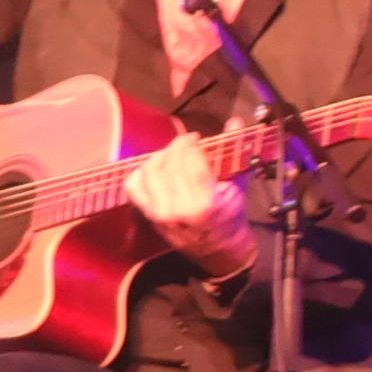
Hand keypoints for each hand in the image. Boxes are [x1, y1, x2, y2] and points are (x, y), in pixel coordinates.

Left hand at [125, 131, 254, 277]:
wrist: (218, 250)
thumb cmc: (231, 217)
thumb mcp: (237, 185)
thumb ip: (234, 152)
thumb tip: (235, 120)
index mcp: (204, 203)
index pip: (189, 160)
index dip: (191, 144)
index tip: (197, 138)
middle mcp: (177, 208)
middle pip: (167, 163)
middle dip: (175, 147)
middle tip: (185, 142)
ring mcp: (160, 213)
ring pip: (148, 172)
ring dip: (159, 157)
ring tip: (171, 154)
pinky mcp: (148, 216)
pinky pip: (133, 187)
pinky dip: (140, 173)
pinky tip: (154, 168)